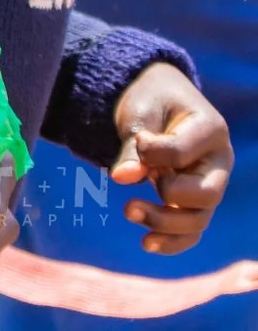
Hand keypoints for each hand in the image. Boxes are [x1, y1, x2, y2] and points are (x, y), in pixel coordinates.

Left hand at [110, 61, 231, 253]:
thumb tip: (122, 178)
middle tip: (132, 188)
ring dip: (164, 223)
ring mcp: (210, 184)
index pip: (181, 153)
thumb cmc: (150, 99)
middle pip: (205, 195)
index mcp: (211, 130)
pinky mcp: (195, 200)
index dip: (151, 151)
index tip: (138, 138)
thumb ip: (133, 145)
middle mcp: (219, 162)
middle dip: (168, 197)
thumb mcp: (139, 111)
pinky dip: (172, 240)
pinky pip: (192, 230)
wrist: (157, 98)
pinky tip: (146, 244)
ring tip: (129, 212)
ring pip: (199, 218)